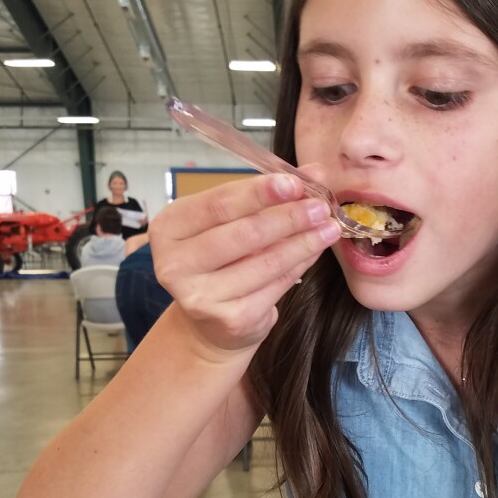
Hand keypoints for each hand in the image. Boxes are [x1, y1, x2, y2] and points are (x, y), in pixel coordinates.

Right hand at [151, 173, 340, 356]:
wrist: (210, 324)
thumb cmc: (219, 261)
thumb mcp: (228, 223)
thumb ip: (263, 196)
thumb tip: (313, 173)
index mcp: (169, 228)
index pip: (219, 204)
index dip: (259, 192)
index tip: (295, 182)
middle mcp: (176, 264)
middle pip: (244, 233)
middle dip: (288, 217)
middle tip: (320, 206)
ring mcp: (201, 296)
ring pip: (266, 261)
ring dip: (303, 242)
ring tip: (328, 227)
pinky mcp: (231, 319)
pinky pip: (276, 285)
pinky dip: (300, 264)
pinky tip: (315, 251)